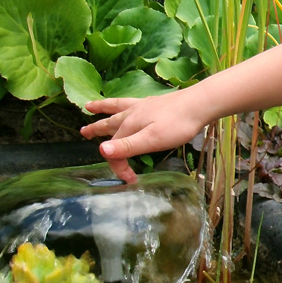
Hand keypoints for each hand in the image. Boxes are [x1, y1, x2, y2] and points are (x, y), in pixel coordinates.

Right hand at [81, 89, 208, 181]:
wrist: (198, 105)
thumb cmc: (178, 125)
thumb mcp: (152, 139)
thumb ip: (128, 146)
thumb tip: (101, 150)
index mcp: (129, 125)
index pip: (115, 150)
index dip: (118, 166)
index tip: (129, 179)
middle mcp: (131, 114)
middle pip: (110, 125)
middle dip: (97, 130)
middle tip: (83, 132)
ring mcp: (142, 107)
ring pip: (116, 109)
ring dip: (102, 110)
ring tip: (90, 107)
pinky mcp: (153, 103)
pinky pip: (130, 102)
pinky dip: (121, 103)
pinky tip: (127, 104)